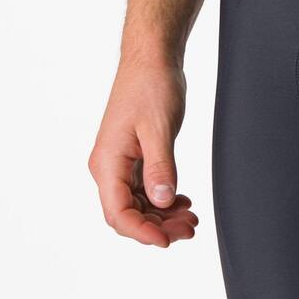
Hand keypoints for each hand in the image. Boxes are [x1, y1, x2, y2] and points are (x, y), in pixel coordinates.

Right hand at [88, 56, 199, 247]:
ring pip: (138, 204)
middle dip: (157, 227)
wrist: (151, 58)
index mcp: (107, 162)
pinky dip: (163, 199)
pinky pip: (144, 189)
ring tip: (191, 219)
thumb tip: (162, 202)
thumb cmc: (151, 85)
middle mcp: (108, 166)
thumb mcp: (158, 127)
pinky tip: (183, 201)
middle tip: (190, 230)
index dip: (142, 232)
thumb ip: (160, 167)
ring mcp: (120, 162)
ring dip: (162, 216)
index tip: (168, 240)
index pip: (118, 213)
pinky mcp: (133, 156)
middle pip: (128, 213)